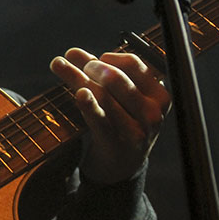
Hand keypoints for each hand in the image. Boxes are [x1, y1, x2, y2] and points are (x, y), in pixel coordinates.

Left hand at [50, 48, 170, 183]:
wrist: (119, 165)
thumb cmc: (121, 122)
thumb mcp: (123, 99)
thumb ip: (103, 74)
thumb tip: (73, 54)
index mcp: (160, 95)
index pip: (133, 64)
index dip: (108, 57)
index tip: (93, 59)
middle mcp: (152, 112)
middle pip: (116, 78)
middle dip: (91, 66)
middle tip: (73, 63)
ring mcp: (137, 130)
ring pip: (102, 95)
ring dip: (76, 76)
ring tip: (58, 64)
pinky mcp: (117, 143)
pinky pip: (100, 119)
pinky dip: (89, 105)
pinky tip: (80, 93)